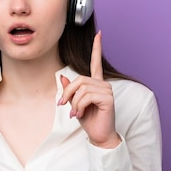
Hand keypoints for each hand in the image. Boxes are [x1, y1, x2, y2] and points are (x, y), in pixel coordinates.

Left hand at [58, 31, 120, 148]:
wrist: (99, 136)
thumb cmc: (89, 121)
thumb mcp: (75, 104)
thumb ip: (70, 91)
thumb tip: (62, 78)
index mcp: (96, 84)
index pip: (96, 63)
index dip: (97, 48)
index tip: (99, 34)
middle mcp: (103, 85)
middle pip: (79, 79)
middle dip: (68, 92)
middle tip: (64, 105)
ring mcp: (107, 91)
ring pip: (82, 89)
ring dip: (74, 103)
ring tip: (75, 113)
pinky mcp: (108, 99)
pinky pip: (87, 96)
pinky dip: (79, 106)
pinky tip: (80, 114)